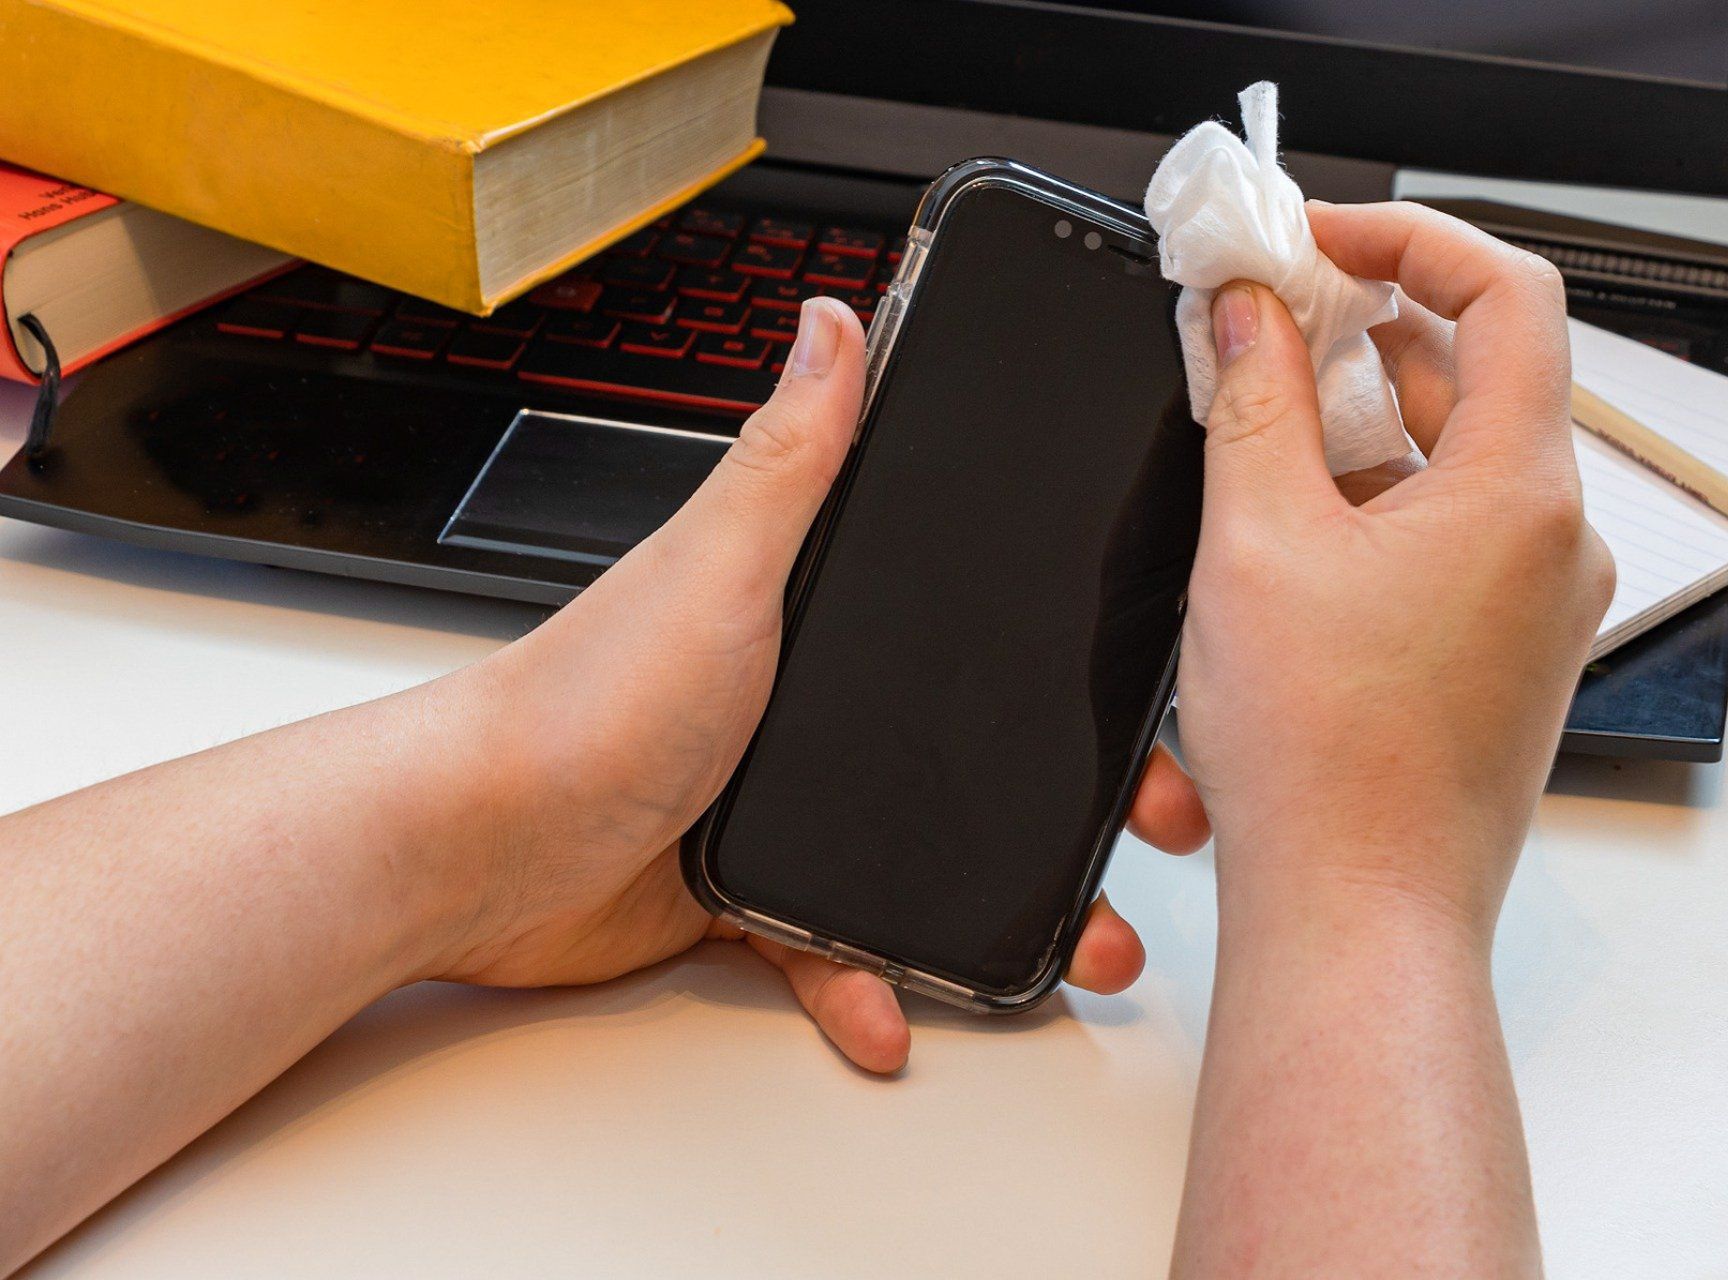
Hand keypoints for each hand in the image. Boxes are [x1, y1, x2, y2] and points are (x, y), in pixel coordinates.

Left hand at [412, 297, 1209, 1072]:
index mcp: (806, 611)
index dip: (1054, 661)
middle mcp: (800, 703)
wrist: (479, 849)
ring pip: (916, 859)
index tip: (1132, 696)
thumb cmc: (586, 698)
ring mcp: (775, 801)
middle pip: (961, 749)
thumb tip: (831, 324)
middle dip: (1054, 805)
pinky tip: (890, 1006)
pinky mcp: (745, 892)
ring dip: (986, 911)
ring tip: (1055, 952)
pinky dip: (866, 979)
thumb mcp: (717, 564)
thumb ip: (789, 460)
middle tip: (1128, 841)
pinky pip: (832, 943)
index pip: (956, 622)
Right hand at [1175, 201, 1614, 942]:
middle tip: (1260, 327)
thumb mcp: (1256, 543)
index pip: (1506, 293)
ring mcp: (1530, 605)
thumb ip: (1255, 400)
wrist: (1356, 917)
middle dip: (1359, 339)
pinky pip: (1440, 540)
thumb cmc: (1326, 766)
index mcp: (1521, 494)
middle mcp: (1551, 543)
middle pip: (1471, 379)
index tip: (1317, 240)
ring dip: (1352, 431)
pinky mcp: (1494, 654)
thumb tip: (1249, 314)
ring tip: (1252, 438)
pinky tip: (1279, 539)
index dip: (1407, 237)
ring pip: (1446, 466)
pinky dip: (1367, 510)